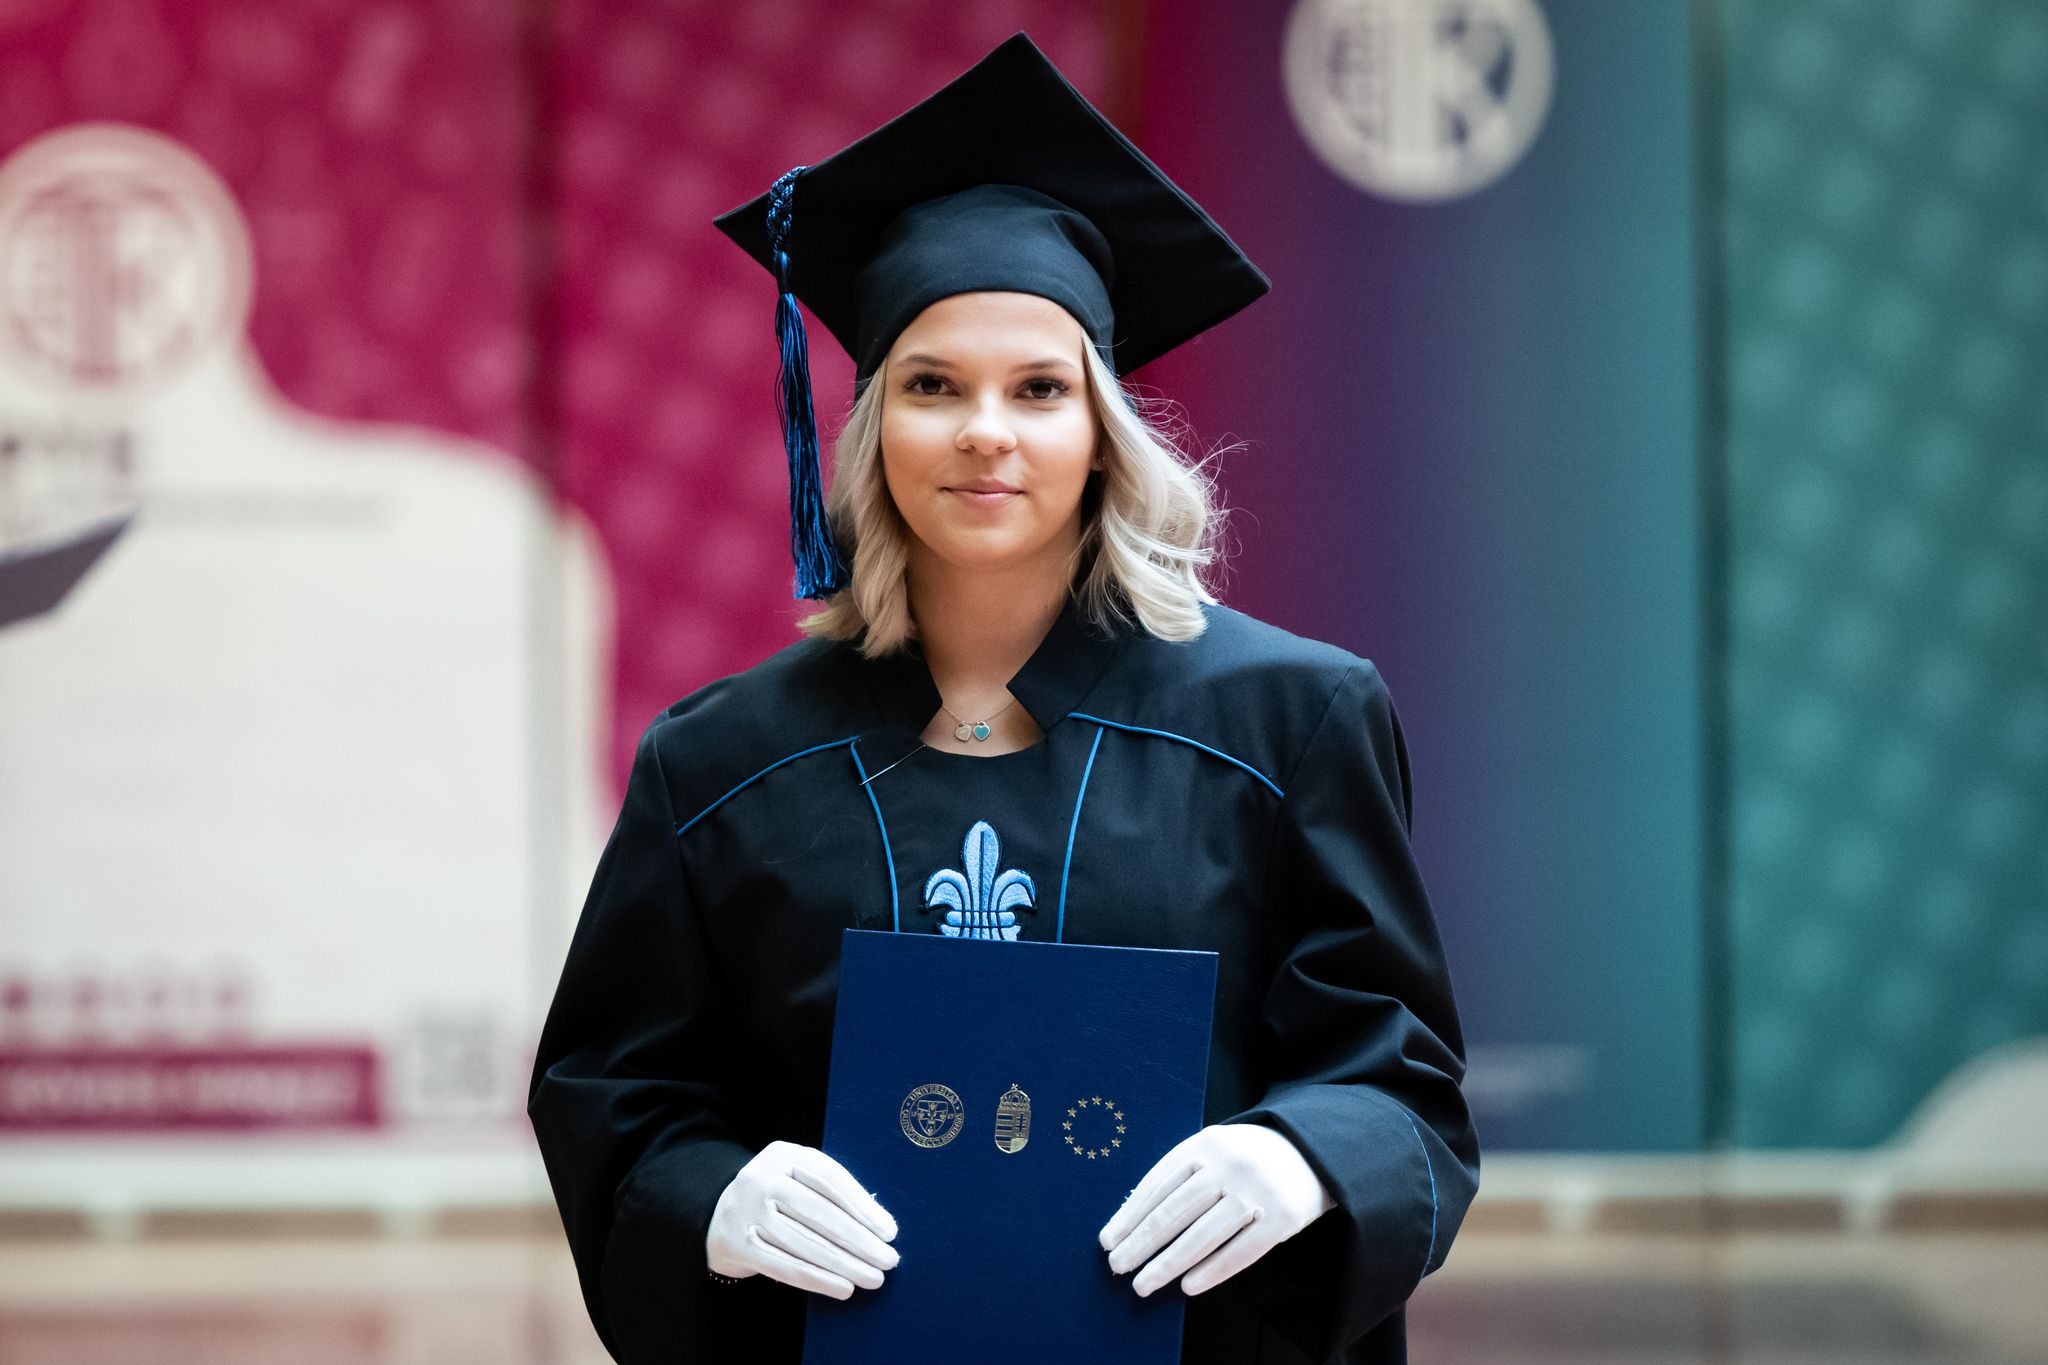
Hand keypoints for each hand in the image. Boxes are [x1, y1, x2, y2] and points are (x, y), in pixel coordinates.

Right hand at [706, 1140, 899, 1298]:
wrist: (719, 1215)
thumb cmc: (776, 1197)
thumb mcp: (798, 1178)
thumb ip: (832, 1192)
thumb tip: (881, 1226)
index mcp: (785, 1155)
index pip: (831, 1179)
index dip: (864, 1206)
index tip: (889, 1232)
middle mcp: (764, 1178)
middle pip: (822, 1213)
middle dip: (860, 1241)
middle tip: (889, 1261)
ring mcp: (748, 1211)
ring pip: (806, 1243)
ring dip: (845, 1265)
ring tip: (873, 1278)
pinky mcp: (740, 1245)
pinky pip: (786, 1267)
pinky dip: (819, 1280)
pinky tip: (843, 1288)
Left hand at [1098, 1123, 1334, 1297]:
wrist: (1313, 1148)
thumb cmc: (1248, 1155)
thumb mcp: (1214, 1148)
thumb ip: (1181, 1175)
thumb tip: (1134, 1217)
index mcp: (1205, 1144)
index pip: (1157, 1184)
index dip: (1129, 1215)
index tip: (1107, 1241)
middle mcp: (1229, 1165)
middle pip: (1174, 1211)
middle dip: (1141, 1243)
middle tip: (1117, 1267)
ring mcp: (1257, 1191)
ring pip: (1202, 1235)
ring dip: (1168, 1263)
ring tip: (1143, 1283)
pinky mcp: (1283, 1218)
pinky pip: (1241, 1251)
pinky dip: (1212, 1271)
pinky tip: (1188, 1286)